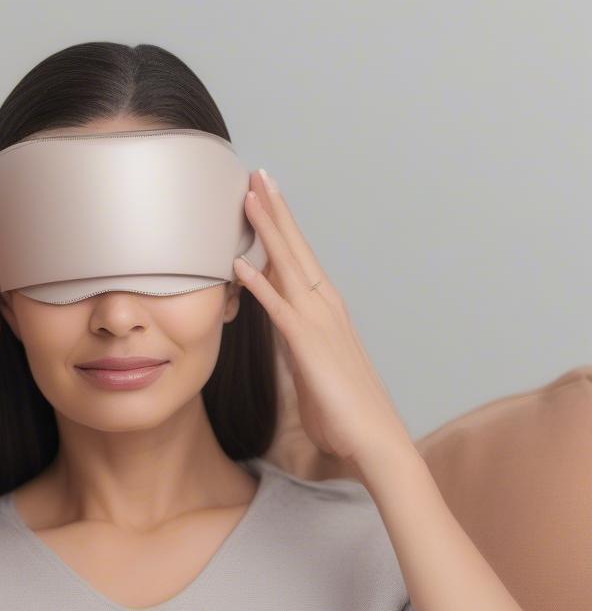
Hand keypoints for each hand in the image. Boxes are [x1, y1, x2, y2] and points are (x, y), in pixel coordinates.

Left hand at [233, 170, 411, 466]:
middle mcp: (325, 305)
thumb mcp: (312, 363)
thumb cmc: (343, 406)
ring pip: (287, 264)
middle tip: (256, 174)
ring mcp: (318, 321)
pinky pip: (278, 308)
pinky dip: (258, 284)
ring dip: (266, 230)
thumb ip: (295, 340)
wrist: (373, 436)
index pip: (299, 257)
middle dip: (275, 210)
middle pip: (295, 247)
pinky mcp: (307, 344)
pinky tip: (238, 265)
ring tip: (247, 197)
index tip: (265, 196)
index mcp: (326, 308)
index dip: (281, 225)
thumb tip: (280, 326)